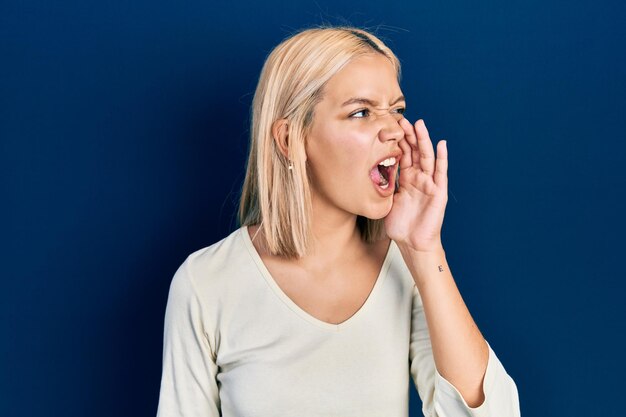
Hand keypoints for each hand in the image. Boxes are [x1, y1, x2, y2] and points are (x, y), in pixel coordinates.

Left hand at [384, 118, 447, 252]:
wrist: (412, 243)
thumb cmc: (400, 225)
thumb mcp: (385, 201)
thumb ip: (382, 186)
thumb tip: (365, 173)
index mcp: (405, 179)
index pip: (402, 155)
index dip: (396, 142)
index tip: (388, 127)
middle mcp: (418, 178)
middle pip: (413, 151)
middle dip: (407, 136)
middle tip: (400, 119)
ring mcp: (429, 183)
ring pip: (426, 157)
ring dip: (423, 140)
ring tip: (419, 125)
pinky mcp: (438, 191)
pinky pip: (440, 172)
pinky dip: (442, 157)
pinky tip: (442, 144)